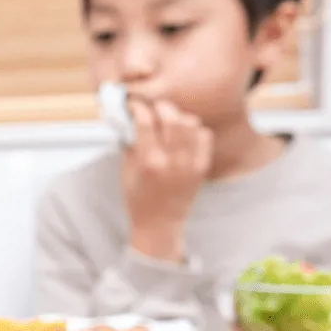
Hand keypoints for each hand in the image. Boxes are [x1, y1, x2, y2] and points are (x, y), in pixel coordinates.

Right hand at [123, 99, 213, 261]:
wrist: (159, 224)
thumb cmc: (138, 199)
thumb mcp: (126, 172)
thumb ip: (130, 144)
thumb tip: (129, 119)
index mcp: (149, 162)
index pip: (146, 122)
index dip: (139, 108)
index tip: (134, 105)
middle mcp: (172, 161)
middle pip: (172, 118)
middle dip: (161, 108)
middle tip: (155, 109)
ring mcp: (190, 164)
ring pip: (191, 123)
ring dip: (178, 117)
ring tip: (170, 121)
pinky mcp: (201, 167)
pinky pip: (204, 136)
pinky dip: (194, 130)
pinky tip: (184, 135)